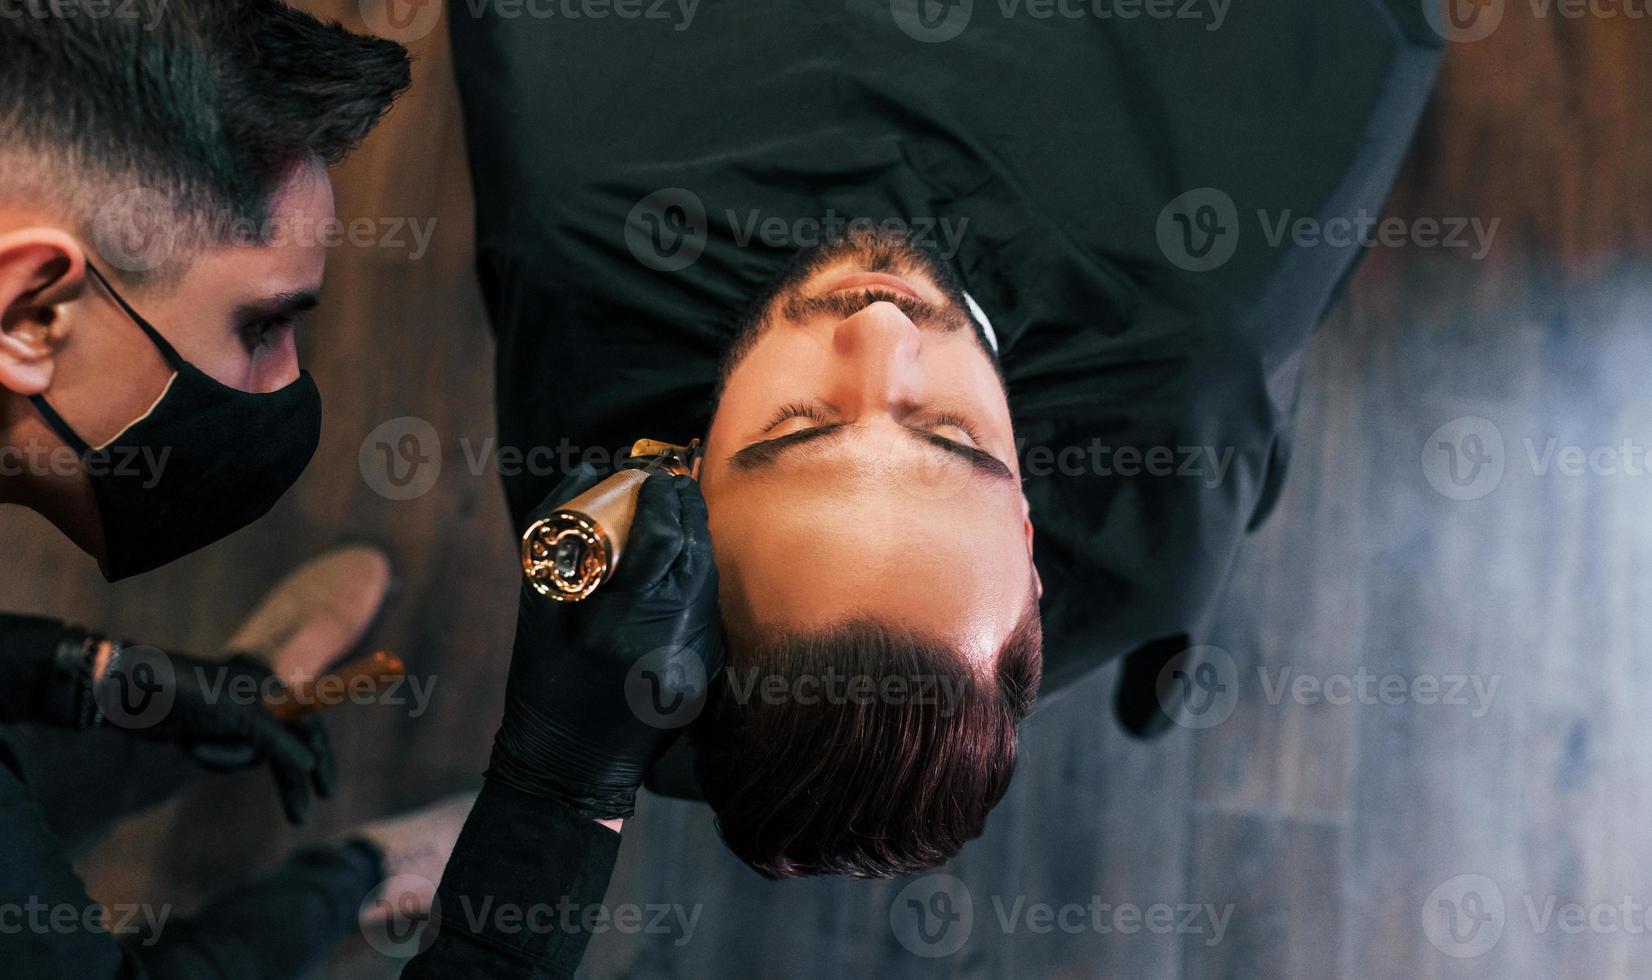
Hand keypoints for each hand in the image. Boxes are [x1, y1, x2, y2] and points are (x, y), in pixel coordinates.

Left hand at [93, 647, 333, 824]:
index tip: (326, 791)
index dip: (321, 757)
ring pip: (249, 759)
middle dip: (286, 781)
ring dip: (224, 759)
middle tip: (299, 818)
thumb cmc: (189, 694)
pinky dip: (209, 758)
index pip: (309, 724)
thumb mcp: (240, 716)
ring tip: (196, 746)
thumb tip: (309, 765)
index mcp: (270, 688)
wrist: (130, 692)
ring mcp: (233, 721)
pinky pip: (224, 760)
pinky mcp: (210, 734)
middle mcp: (257, 703)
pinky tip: (187, 744)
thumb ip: (277, 741)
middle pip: (284, 748)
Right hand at [487, 465, 721, 819]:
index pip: (661, 538)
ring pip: (709, 580)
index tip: (653, 475)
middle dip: (687, 510)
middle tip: (673, 485)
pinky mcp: (707, 675)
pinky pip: (708, 610)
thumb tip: (589, 469)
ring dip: (696, 542)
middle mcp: (663, 641)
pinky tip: (680, 568)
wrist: (568, 762)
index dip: (664, 497)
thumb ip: (558, 531)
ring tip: (677, 517)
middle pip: (696, 552)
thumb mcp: (537, 606)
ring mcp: (692, 661)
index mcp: (614, 622)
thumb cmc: (542, 678)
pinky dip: (696, 581)